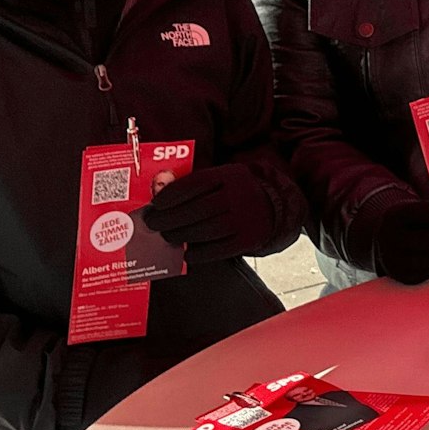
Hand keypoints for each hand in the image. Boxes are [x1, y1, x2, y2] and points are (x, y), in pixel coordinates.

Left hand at [140, 163, 277, 263]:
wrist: (274, 207)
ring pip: (207, 231)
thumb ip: (193, 182)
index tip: (156, 204)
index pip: (197, 183)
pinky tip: (186, 252)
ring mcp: (246, 219)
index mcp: (231, 175)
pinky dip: (198, 253)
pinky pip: (219, 250)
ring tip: (167, 236)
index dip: (172, 194)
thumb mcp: (221, 178)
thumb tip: (159, 190)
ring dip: (181, 236)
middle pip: (199, 210)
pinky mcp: (249, 240)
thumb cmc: (235, 192)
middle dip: (170, 219)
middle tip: (154, 223)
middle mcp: (240, 196)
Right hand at [372, 200, 428, 283]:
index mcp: (395, 215)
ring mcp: (393, 259)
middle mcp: (390, 237)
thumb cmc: (411, 222)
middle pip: (427, 239)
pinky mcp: (402, 275)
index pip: (423, 213)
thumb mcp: (419, 211)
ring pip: (428, 259)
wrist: (387, 239)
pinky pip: (427, 273)